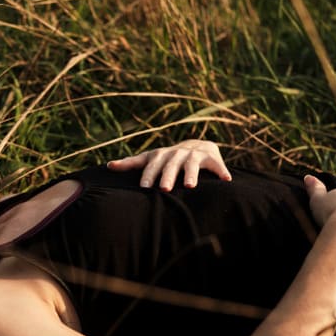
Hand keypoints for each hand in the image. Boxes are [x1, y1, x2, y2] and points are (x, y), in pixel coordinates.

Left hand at [107, 139, 232, 190]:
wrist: (198, 146)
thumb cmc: (169, 159)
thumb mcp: (151, 159)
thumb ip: (132, 163)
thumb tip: (109, 166)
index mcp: (162, 155)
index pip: (152, 164)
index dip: (148, 174)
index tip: (144, 187)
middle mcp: (177, 153)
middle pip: (170, 164)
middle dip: (167, 176)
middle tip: (164, 189)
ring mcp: (194, 154)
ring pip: (192, 164)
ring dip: (192, 174)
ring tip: (190, 186)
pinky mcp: (211, 158)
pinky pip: (217, 165)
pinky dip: (221, 172)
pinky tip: (226, 181)